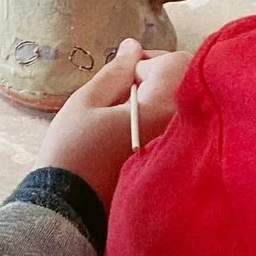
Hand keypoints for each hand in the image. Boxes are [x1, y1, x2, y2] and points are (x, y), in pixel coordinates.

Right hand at [36, 41, 186, 207]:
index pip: (174, 62)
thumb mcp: (86, 102)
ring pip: (180, 108)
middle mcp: (180, 127)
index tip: (122, 76)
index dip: (146, 62)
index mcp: (162, 107)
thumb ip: (116, 71)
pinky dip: (160, 126)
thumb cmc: (73, 152)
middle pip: (184, 85)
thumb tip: (134, 45)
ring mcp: (179, 149)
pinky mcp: (172, 166)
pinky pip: (177, 133)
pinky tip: (133, 138)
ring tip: (126, 118)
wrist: (71, 210)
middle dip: (157, 80)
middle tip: (123, 95)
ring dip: (158, 103)